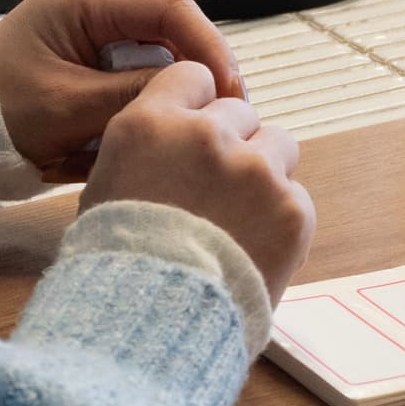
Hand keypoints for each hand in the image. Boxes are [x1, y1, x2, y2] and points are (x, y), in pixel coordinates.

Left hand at [0, 0, 244, 178]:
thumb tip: (196, 91)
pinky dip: (149, 106)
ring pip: (161, 59)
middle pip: (172, 33)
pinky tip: (156, 133)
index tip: (231, 89)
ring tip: (191, 130)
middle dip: (199, 73)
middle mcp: (95, 8)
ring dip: (175, 94)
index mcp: (83, 0)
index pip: (170, 9)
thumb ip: (132, 95)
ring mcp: (97, 35)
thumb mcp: (66, 107)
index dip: (209, 46)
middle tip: (225, 118)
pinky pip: (140, 79)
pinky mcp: (96, 63)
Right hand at [81, 61, 313, 304]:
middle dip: (232, 142)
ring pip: (279, 144)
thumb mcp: (106, 188)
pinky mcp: (292, 209)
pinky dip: (282, 219)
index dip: (196, 105)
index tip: (195, 133)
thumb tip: (173, 143)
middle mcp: (205, 136)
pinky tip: (255, 248)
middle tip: (216, 190)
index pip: (192, 76)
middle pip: (240, 111)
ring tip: (241, 217)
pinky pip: (297, 196)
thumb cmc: (116, 267)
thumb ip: (148, 150)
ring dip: (264, 171)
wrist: (148, 329)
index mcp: (150, 124)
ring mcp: (254, 170)